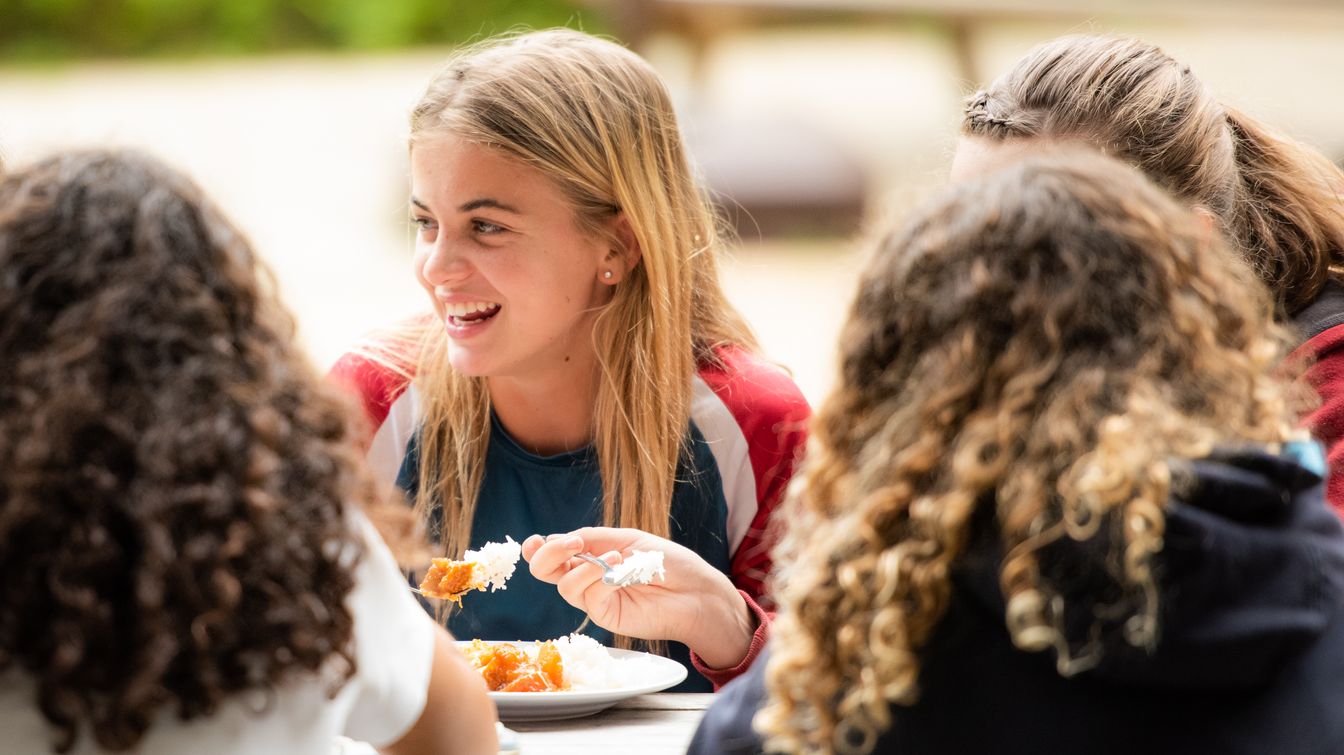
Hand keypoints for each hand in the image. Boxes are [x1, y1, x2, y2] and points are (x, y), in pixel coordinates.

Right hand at [522, 527, 756, 668]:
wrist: (696, 591)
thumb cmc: (668, 562)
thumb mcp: (628, 541)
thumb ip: (594, 539)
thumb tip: (558, 539)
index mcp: (589, 556)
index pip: (552, 553)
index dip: (538, 547)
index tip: (536, 540)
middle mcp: (586, 578)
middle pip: (544, 571)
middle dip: (547, 555)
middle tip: (569, 544)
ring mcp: (594, 599)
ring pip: (563, 586)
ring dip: (581, 566)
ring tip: (611, 557)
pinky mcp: (606, 616)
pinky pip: (588, 598)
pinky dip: (598, 579)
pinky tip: (618, 569)